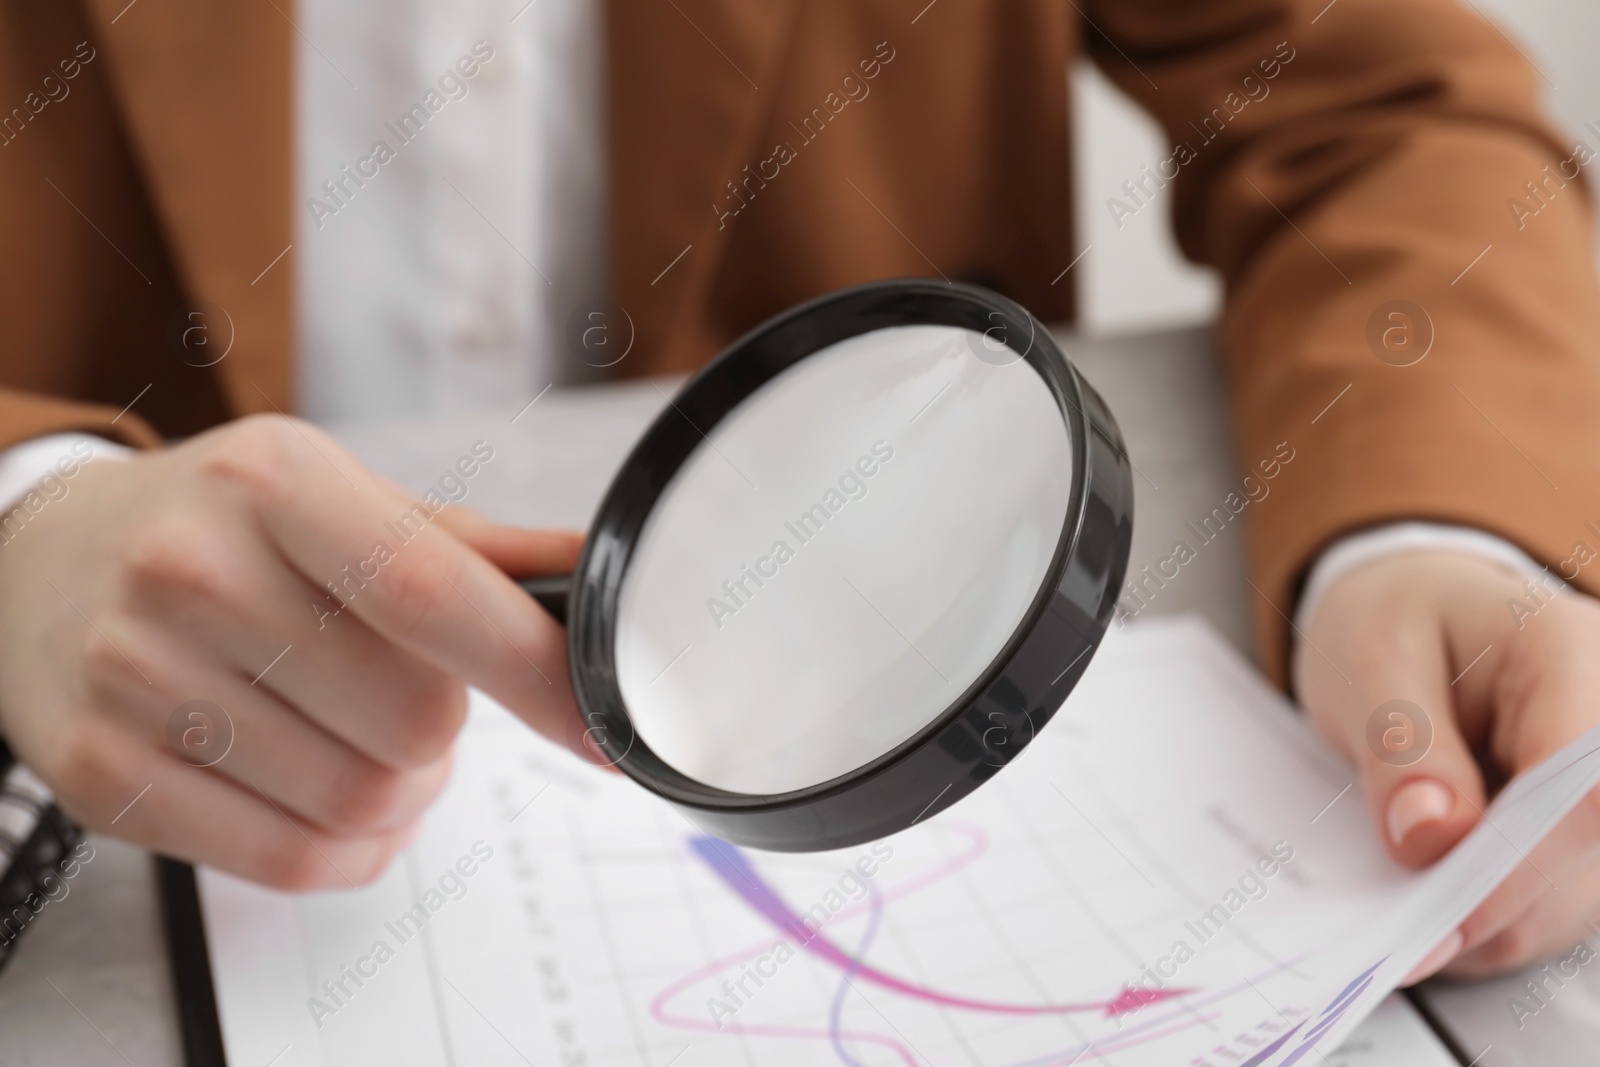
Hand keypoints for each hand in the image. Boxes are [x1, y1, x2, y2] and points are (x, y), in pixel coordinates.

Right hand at [0, 416, 583, 890]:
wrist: (42, 558)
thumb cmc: (221, 527)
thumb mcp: (340, 497)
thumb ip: (474, 552)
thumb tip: (596, 580)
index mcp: (274, 482)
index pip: (430, 592)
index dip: (536, 669)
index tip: (604, 721)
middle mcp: (192, 571)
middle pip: (413, 721)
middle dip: (445, 725)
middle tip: (411, 693)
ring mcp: (135, 678)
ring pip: (363, 800)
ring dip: (406, 791)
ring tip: (366, 738)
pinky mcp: (103, 775)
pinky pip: (293, 861)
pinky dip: (353, 847)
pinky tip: (336, 798)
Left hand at [1295, 548, 1599, 979]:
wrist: (1411, 619)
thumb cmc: (1393, 623)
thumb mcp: (1370, 662)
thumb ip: (1402, 746)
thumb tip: (1431, 837)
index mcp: (1572, 653)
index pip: (1583, 786)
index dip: (1522, 864)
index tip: (1447, 916)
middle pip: (1585, 854)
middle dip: (1492, 907)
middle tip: (1400, 936)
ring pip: (1568, 900)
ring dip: (1483, 923)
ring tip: (1398, 907)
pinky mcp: (1583, 840)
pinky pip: (1545, 908)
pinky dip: (1482, 922)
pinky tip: (1425, 902)